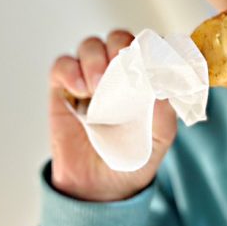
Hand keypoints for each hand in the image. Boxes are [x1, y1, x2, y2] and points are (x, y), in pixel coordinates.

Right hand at [48, 29, 178, 201]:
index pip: (147, 46)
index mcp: (144, 78)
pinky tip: (80, 91)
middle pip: (118, 38)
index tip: (149, 57)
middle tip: (120, 65)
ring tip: (97, 86)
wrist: (101, 187)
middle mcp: (117, 73)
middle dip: (120, 45)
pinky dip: (70, 71)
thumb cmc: (134, 157)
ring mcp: (89, 79)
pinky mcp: (63, 89)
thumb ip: (164, 108)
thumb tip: (163, 81)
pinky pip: (62, 65)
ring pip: (90, 46)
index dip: (149, 45)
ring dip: (95, 59)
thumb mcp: (160, 136)